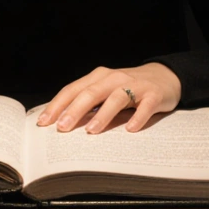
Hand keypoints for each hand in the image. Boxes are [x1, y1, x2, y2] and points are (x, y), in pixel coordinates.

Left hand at [36, 63, 181, 133]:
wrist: (165, 77)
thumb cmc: (129, 87)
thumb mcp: (106, 91)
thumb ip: (89, 103)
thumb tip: (62, 123)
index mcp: (99, 77)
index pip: (73, 90)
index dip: (58, 105)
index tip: (44, 122)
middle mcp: (115, 78)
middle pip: (91, 93)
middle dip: (74, 110)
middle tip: (62, 128)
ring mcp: (135, 85)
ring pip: (116, 98)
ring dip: (102, 114)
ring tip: (91, 131)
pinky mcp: (154, 95)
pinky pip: (145, 106)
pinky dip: (138, 117)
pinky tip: (131, 129)